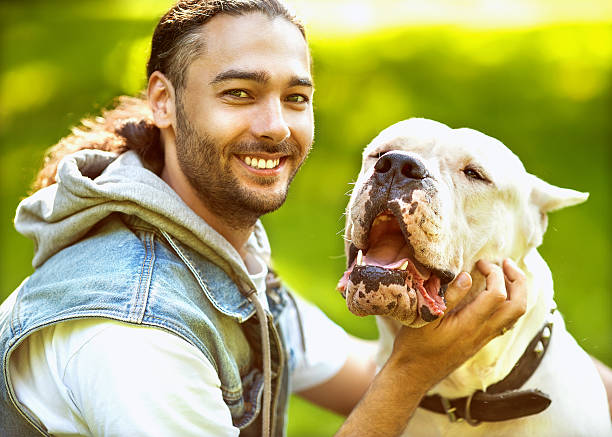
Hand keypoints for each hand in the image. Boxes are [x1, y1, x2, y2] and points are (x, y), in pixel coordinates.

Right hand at [387, 258, 526, 387]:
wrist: (414, 374)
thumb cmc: (415, 345)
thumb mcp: (426, 318)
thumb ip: (449, 297)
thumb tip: (467, 276)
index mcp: (470, 325)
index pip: (497, 295)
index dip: (493, 273)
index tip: (479, 262)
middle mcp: (483, 332)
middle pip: (518, 305)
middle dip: (518, 280)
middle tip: (504, 262)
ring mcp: (484, 338)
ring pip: (515, 314)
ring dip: (517, 291)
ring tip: (505, 273)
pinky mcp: (481, 341)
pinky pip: (506, 321)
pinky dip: (509, 302)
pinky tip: (496, 293)